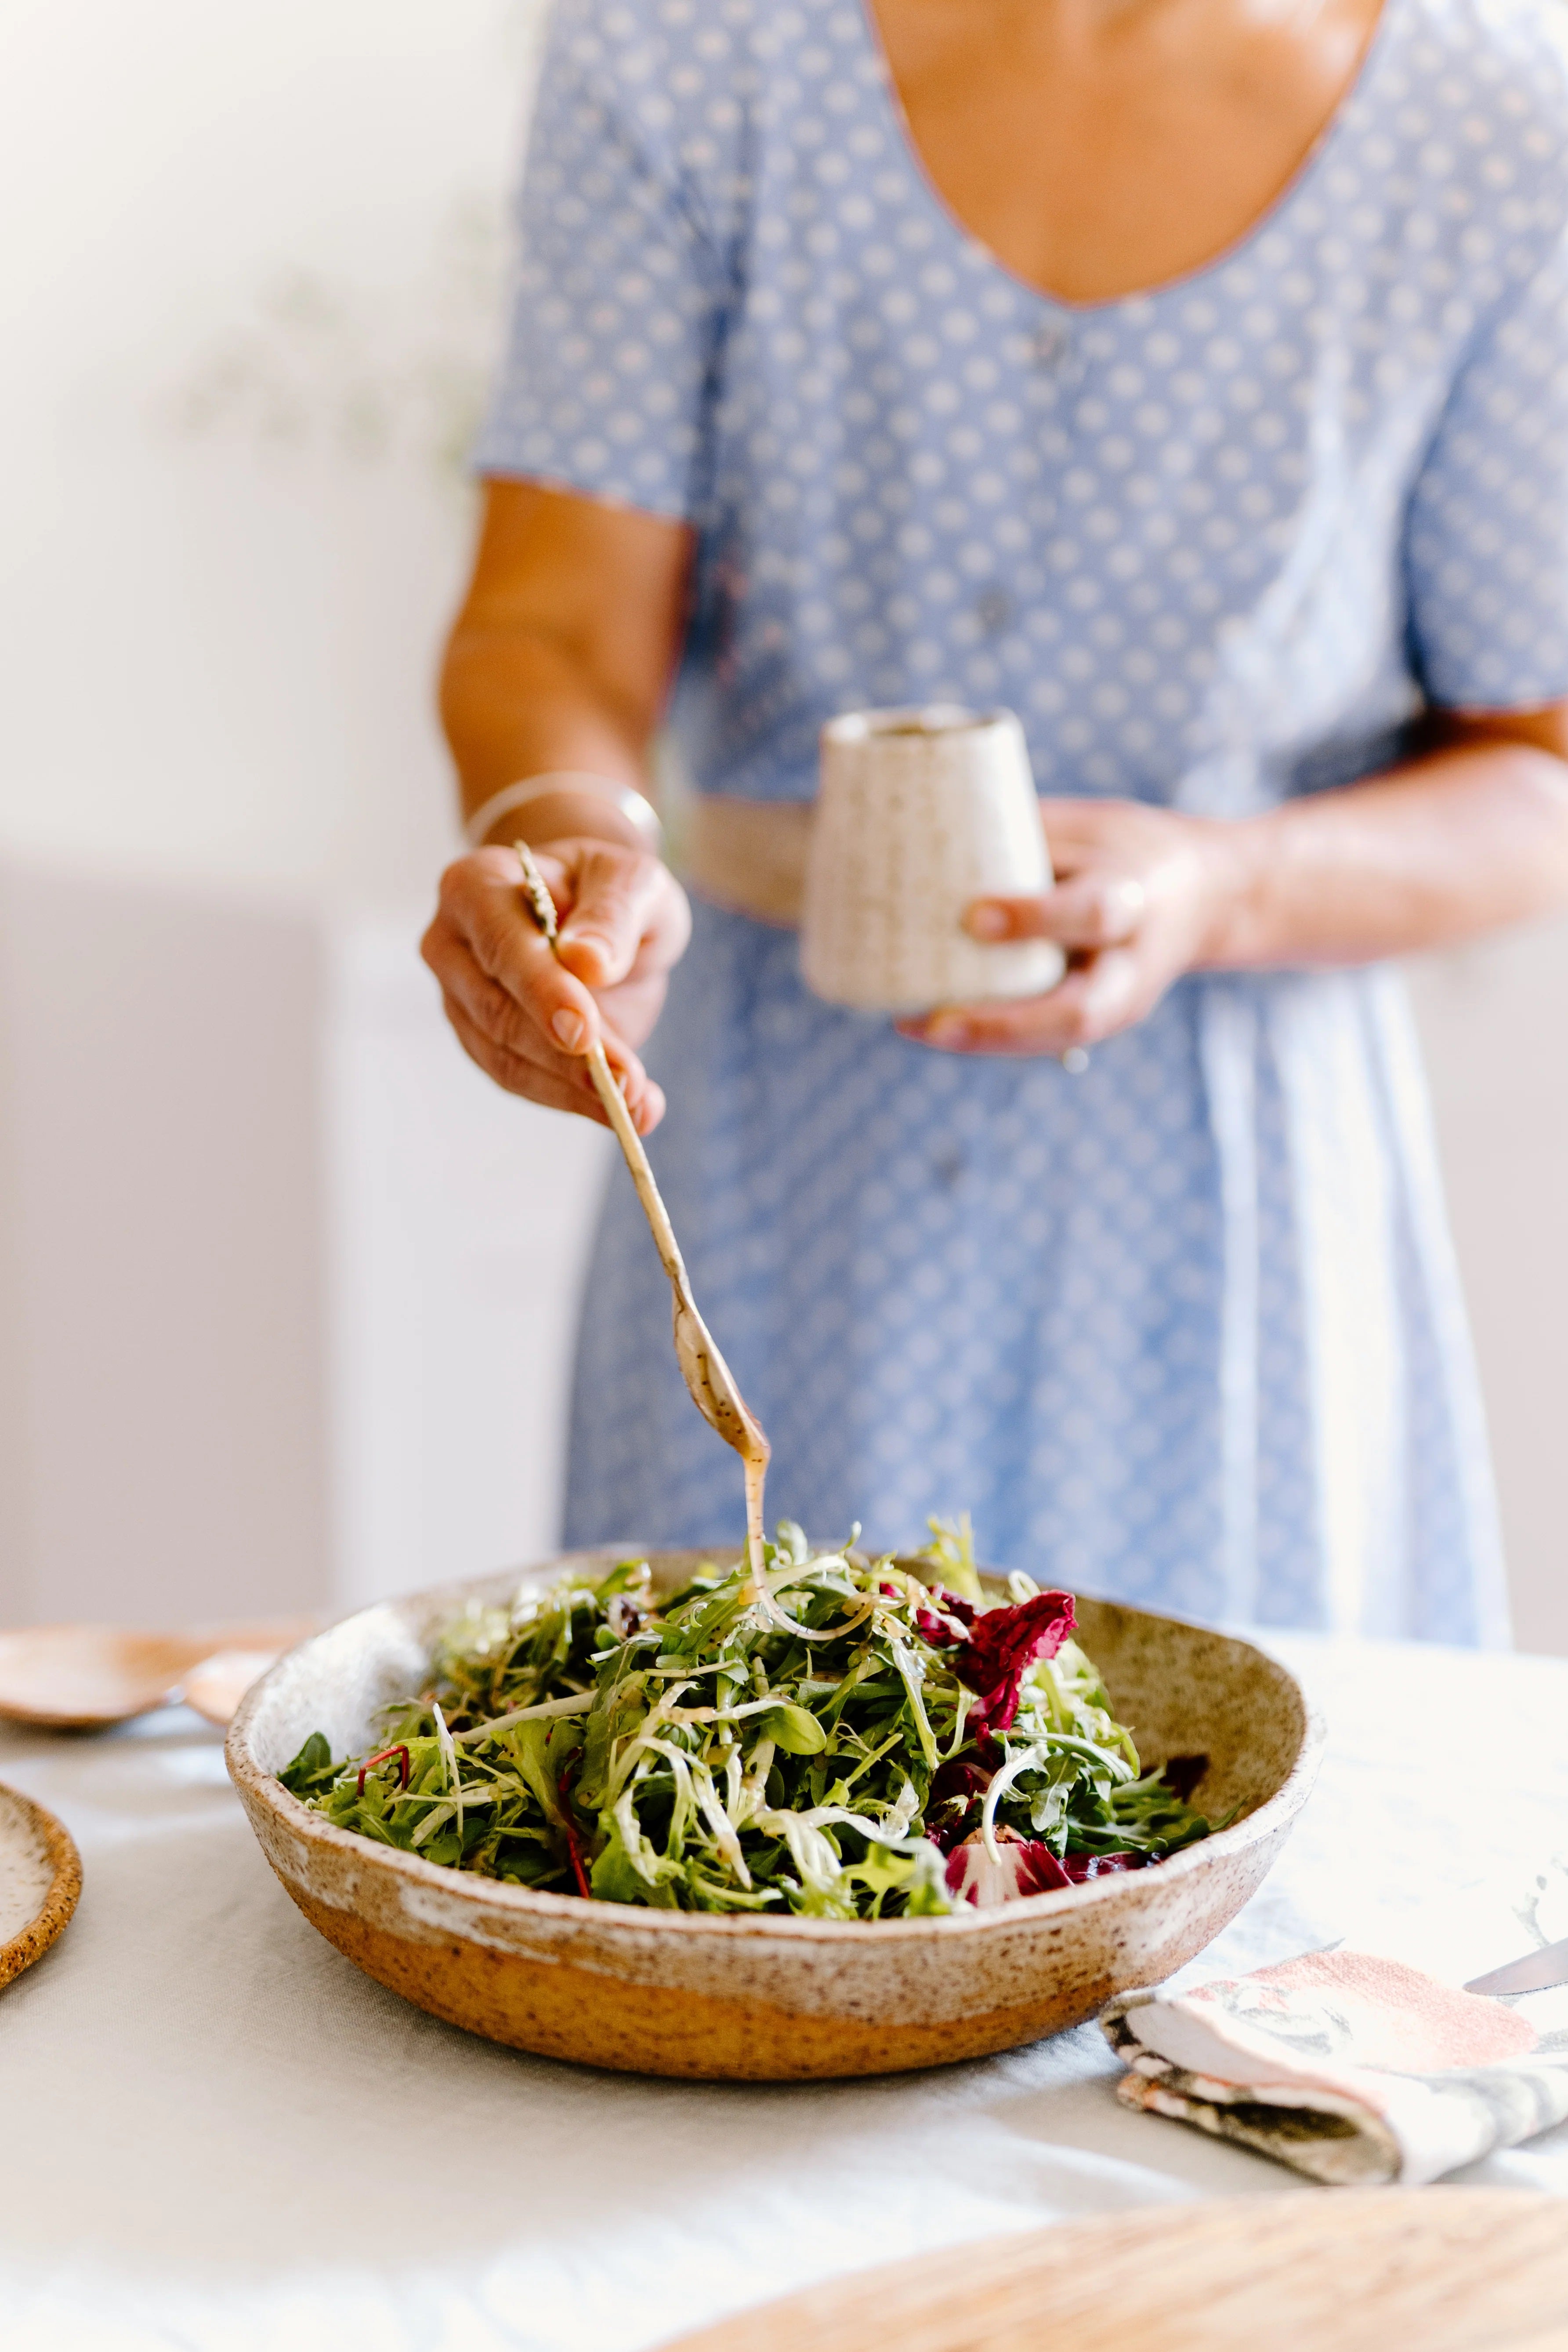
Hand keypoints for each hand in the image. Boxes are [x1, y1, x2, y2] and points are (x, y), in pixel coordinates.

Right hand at [421, 838, 691, 1130]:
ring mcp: (460, 998)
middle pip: (498, 1012)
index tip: (583, 1033)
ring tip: (638, 1104)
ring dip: (574, 1089)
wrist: (603, 921)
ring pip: (506, 1058)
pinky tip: (628, 1111)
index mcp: (476, 885)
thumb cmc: (613, 891)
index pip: (502, 946)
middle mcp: (452, 944)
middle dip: (565, 1056)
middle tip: (626, 1084)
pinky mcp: (482, 1042)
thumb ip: (613, 915)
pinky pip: (521, 1079)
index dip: (541, 991)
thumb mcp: (633, 882)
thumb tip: (587, 963)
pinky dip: (574, 1099)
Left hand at [897, 799, 1239, 1058]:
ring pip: (1059, 1037)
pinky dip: (990, 1035)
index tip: (972, 915)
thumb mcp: (1089, 828)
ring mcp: (1121, 1002)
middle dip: (1005, 1023)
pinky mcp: (1102, 1019)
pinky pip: (1045, 1036)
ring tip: (913, 1027)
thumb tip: (923, 836)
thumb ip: (1026, 838)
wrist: (1208, 896)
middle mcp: (1133, 964)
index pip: (1091, 914)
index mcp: (1135, 897)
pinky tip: (929, 1025)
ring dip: (985, 1040)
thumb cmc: (1126, 848)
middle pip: (1080, 1012)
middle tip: (933, 1021)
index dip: (1034, 918)